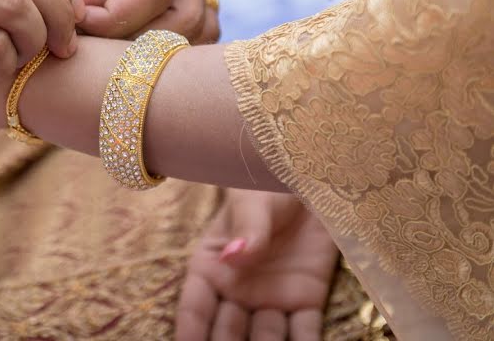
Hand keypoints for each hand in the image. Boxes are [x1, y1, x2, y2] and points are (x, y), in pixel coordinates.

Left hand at [19, 0, 217, 42]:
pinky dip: (164, 40)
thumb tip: (92, 17)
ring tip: (108, 45)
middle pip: (188, 14)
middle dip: (140, 40)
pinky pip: (191, 22)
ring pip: (197, 24)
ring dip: (156, 46)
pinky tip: (122, 40)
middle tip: (93, 42)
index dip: (119, 19)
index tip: (80, 24)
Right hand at [175, 189, 338, 340]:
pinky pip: (305, 332)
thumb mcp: (252, 202)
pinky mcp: (307, 299)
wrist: (312, 178)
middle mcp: (238, 290)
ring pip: (265, 339)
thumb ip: (246, 230)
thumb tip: (233, 257)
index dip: (190, 330)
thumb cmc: (267, 185)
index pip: (196, 306)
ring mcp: (271, 298)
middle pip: (228, 332)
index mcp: (211, 265)